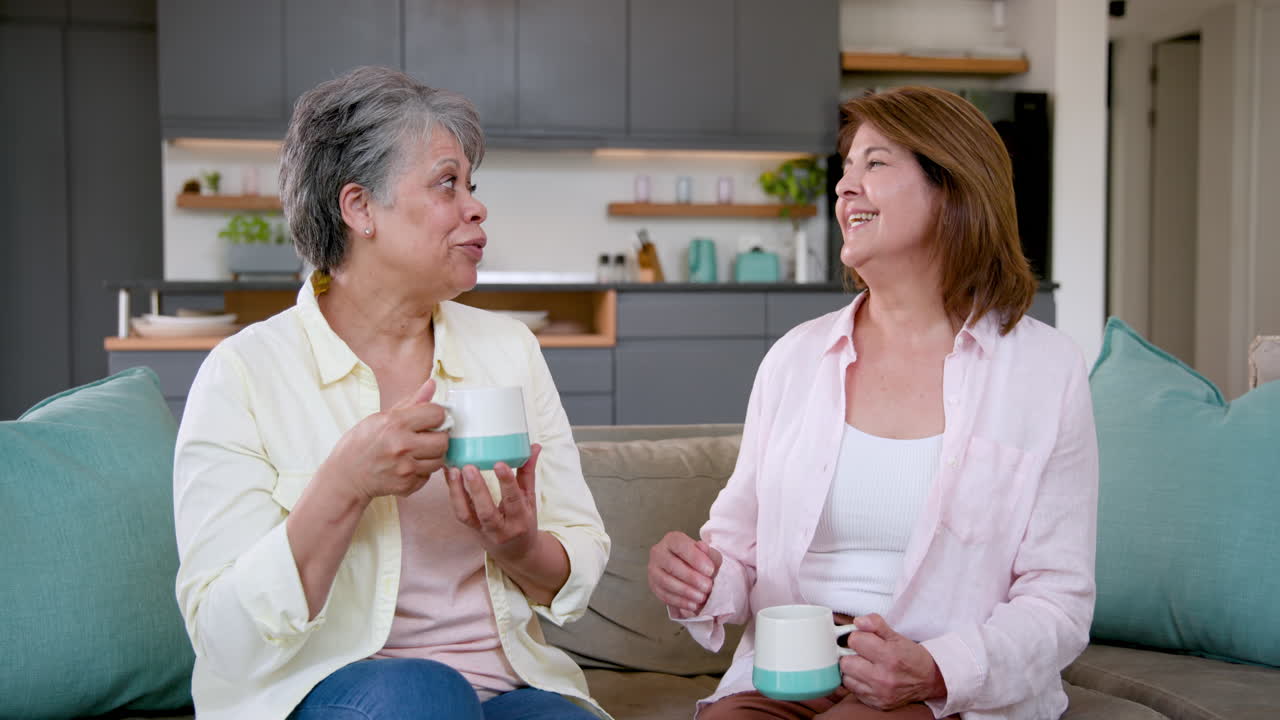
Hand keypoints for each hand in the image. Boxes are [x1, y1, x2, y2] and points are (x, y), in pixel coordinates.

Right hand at [320, 378, 449, 503]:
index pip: (437, 414)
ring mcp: (405, 468)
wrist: (346, 476)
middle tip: (427, 437)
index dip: (436, 415)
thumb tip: (432, 383)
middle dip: (438, 437)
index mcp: (395, 423)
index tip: (430, 418)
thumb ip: (411, 402)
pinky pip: (428, 476)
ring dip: (432, 455)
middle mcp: (402, 445)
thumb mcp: (381, 417)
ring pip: (439, 459)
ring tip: (418, 451)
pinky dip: (422, 471)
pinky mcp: (407, 485)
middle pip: (443, 440)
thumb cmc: (361, 443)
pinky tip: (409, 465)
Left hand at [445, 444, 541, 563]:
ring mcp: (482, 531)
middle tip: (469, 466)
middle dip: (477, 489)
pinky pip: (458, 512)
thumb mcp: (530, 500)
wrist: (515, 553)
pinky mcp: (470, 529)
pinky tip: (449, 475)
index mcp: (520, 520)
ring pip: (466, 514)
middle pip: (487, 511)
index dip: (507, 483)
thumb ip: (528, 473)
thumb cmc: (523, 522)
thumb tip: (534, 445)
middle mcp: (501, 529)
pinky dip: (452, 493)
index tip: (500, 464)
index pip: (514, 500)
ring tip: (453, 470)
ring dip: (457, 492)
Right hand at [648, 531, 721, 616]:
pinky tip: (693, 605)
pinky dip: (680, 602)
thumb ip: (709, 553)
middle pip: (672, 565)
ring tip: (701, 597)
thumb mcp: (710, 556)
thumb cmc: (700, 562)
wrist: (691, 573)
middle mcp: (659, 552)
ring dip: (685, 592)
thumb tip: (702, 546)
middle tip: (708, 587)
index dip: (695, 558)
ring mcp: (653, 569)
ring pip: (666, 581)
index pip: (681, 545)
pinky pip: (664, 595)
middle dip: (691, 578)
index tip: (710, 571)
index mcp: (673, 540)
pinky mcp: (653, 585)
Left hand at [839, 614, 946, 709]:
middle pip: (846, 662)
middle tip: (864, 654)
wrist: (929, 680)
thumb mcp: (896, 636)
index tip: (866, 640)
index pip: (854, 640)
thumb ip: (876, 624)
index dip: (859, 637)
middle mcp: (883, 678)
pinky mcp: (876, 704)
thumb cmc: (911, 656)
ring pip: (846, 677)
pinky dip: (857, 682)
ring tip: (866, 666)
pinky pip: (853, 690)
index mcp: (889, 656)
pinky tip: (869, 677)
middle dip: (852, 654)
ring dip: (853, 670)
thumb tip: (858, 621)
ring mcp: (879, 693)